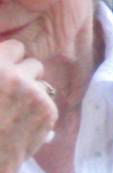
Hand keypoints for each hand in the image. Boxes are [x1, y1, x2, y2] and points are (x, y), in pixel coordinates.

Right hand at [0, 40, 57, 172]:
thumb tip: (4, 55)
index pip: (16, 46)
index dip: (11, 59)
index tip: (7, 69)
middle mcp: (16, 76)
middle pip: (34, 64)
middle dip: (25, 76)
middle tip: (12, 93)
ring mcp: (35, 93)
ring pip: (43, 84)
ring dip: (33, 93)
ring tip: (15, 112)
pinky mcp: (48, 111)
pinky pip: (48, 103)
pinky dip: (39, 112)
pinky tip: (22, 126)